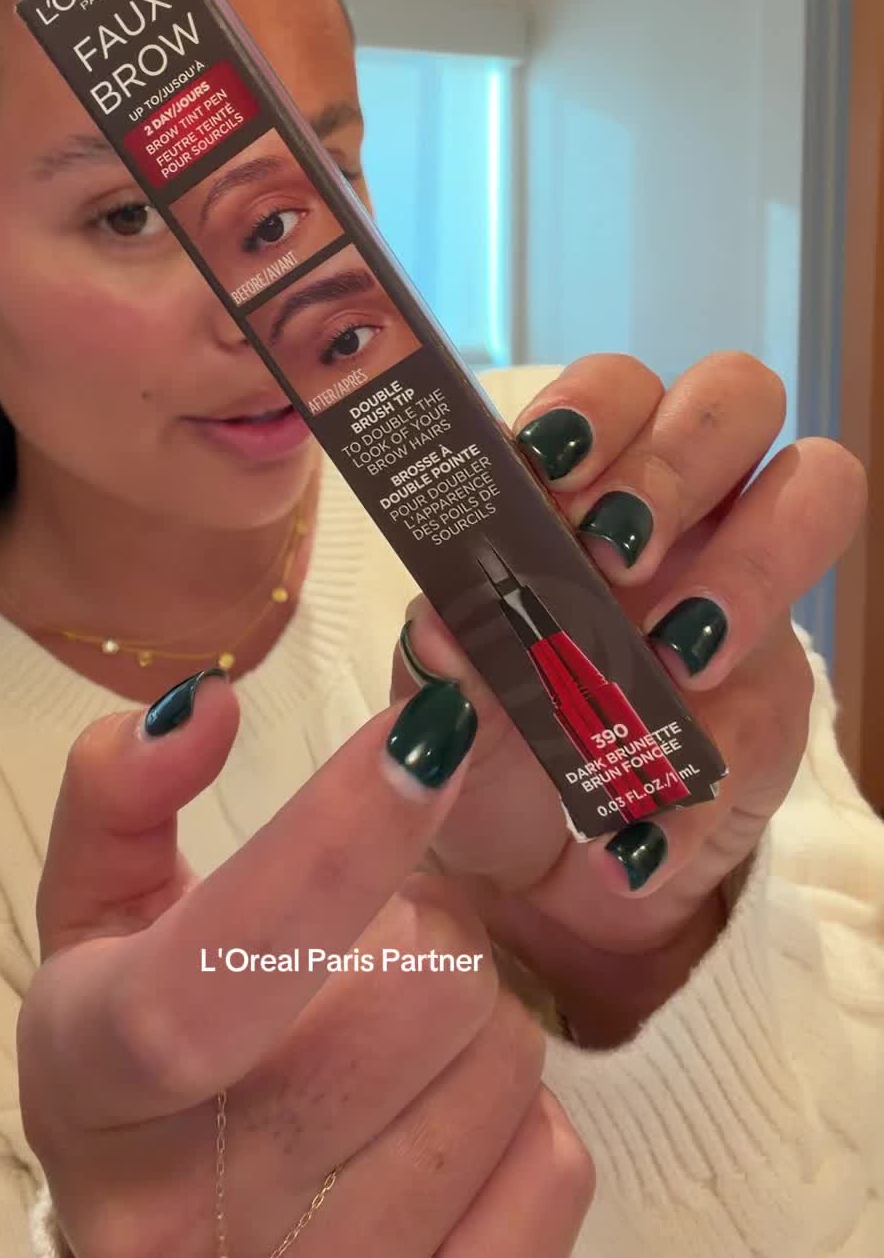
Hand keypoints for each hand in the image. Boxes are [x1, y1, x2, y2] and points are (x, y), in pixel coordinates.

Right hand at [19, 671, 592, 1257]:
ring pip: (504, 1069)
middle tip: (383, 935)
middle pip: (418, 995)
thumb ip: (119, 796)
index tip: (427, 735)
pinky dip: (526, 1120)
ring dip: (479, 1017)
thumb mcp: (94, 923)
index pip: (216, 975)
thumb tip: (201, 706)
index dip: (330, 846)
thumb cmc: (142, 1068)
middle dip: (431, 923)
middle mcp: (178, 1229)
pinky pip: (557, 1173)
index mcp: (90, 1089)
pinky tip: (439, 1123)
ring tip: (399, 1038)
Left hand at [393, 353, 866, 1042]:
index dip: (596, 412)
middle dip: (679, 461)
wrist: (532, 867)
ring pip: (816, 491)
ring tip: (670, 655)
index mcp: (585, 484)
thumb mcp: (444, 696)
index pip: (619, 390)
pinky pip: (774, 703)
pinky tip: (634, 824)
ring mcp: (744, 593)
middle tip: (614, 551)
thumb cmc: (486, 738)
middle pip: (737, 398)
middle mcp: (681, 511)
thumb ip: (442, 656)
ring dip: (748, 566)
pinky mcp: (775, 703)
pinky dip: (705, 766)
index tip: (544, 473)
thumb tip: (441, 630)